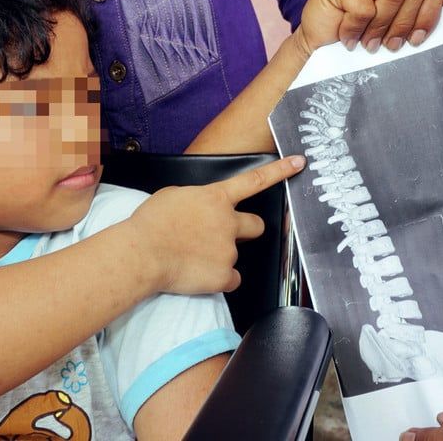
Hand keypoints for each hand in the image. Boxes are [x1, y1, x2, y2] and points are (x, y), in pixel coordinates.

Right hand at [125, 156, 305, 294]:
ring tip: (191, 258)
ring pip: (235, 256)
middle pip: (257, 225)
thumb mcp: (174, 196)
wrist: (143, 252)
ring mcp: (228, 250)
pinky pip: (230, 280)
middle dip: (248, 230)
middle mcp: (228, 222)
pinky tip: (198, 275)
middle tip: (226, 236)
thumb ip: (197, 200)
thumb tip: (201, 209)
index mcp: (216, 198)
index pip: (255, 180)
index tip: (299, 163)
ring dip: (220, 257)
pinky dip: (218, 280)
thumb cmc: (151, 222)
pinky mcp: (223, 275)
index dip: (279, 171)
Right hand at [296, 0, 442, 56]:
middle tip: (389, 45)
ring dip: (379, 28)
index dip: (430, 15)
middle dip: (404, 23)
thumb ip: (442, 4)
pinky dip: (356, 30)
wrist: (321, 51)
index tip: (416, 40)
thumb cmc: (367, 38)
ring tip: (368, 41)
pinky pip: (363, 7)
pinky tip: (348, 36)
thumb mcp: (408, 24)